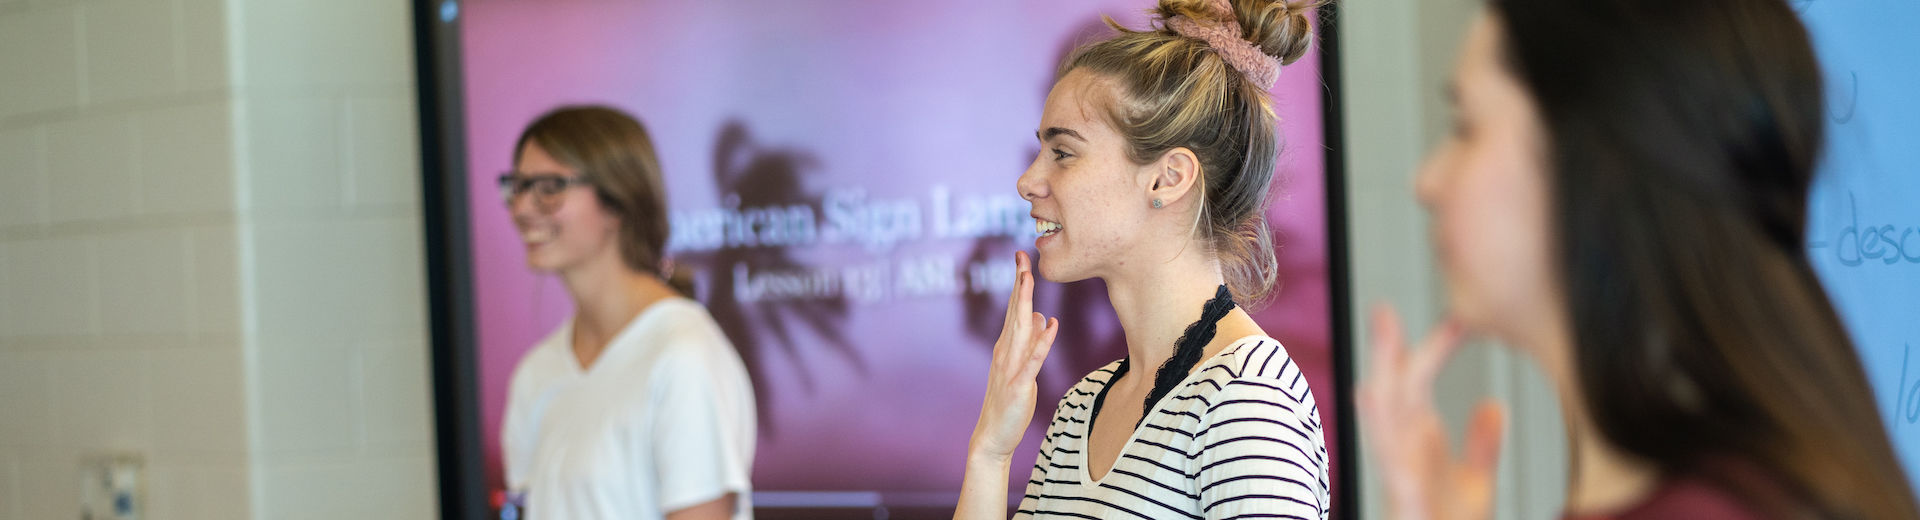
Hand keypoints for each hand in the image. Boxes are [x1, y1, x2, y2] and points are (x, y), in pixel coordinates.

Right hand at [968, 251, 1060, 462]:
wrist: (992, 435)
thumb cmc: (1007, 402)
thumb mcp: (1020, 366)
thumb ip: (1028, 341)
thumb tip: (1039, 316)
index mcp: (1006, 347)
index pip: (1013, 308)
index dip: (1019, 283)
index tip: (1023, 257)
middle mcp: (1005, 352)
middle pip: (1014, 311)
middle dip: (1019, 283)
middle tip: (1022, 256)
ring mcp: (1010, 368)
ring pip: (1019, 330)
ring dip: (1024, 304)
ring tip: (1029, 279)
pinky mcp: (1019, 386)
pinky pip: (1032, 361)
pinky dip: (1042, 342)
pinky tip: (1051, 325)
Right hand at [1356, 305, 1504, 519]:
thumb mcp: (1476, 481)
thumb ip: (1483, 444)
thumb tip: (1493, 405)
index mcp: (1418, 440)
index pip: (1420, 382)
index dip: (1435, 349)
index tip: (1458, 319)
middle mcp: (1403, 447)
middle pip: (1391, 388)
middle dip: (1386, 349)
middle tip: (1384, 309)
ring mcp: (1398, 466)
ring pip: (1382, 412)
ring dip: (1379, 373)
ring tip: (1379, 340)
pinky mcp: (1401, 488)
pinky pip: (1386, 451)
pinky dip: (1377, 423)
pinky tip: (1370, 396)